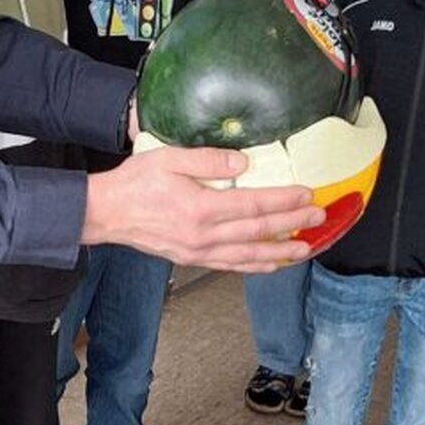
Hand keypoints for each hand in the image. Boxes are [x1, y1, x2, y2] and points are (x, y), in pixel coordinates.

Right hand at [82, 146, 322, 270]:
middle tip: (318, 217)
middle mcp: (203, 235)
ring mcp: (198, 251)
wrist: (105, 213)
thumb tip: (242, 163)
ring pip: (249, 254)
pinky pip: (231, 265)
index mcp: (200, 208)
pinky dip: (255, 265)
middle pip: (259, 231)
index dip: (284, 200)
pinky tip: (270, 263)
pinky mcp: (192, 259)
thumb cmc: (134, 184)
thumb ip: (207, 159)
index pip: (254, 204)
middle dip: (293, 224)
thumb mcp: (168, 158)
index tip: (306, 194)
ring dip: (281, 251)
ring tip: (306, 248)